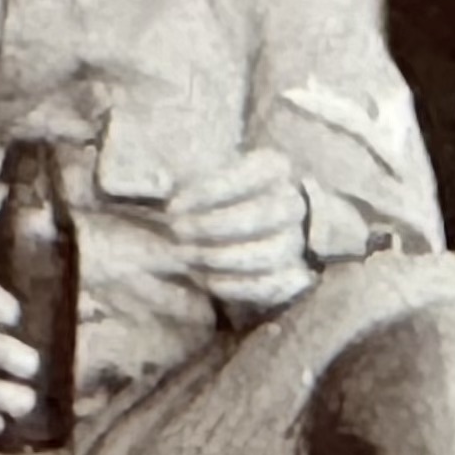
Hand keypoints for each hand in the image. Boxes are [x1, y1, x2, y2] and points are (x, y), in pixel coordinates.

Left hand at [167, 147, 314, 315]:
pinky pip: (274, 285)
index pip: (254, 173)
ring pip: (273, 251)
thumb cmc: (207, 197)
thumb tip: (157, 183)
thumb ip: (179, 177)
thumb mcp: (195, 175)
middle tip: (179, 231)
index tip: (174, 206)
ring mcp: (296, 240)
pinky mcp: (291, 275)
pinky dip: (240, 286)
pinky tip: (209, 282)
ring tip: (188, 257)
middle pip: (268, 213)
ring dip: (225, 257)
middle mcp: (292, 202)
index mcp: (273, 168)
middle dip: (218, 225)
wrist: (231, 229)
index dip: (213, 190)